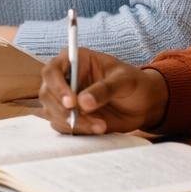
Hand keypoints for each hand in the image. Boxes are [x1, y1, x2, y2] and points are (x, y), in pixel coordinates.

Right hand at [39, 47, 168, 134]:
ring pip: (52, 112)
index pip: (52, 71)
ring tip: (100, 125)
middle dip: (63, 109)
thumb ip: (104, 89)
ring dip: (73, 123)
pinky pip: (63, 126)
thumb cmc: (134, 83)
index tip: (71, 102)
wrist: (144, 104)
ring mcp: (65, 99)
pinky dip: (77, 130)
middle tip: (84, 119)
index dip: (57, 87)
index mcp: (74, 61)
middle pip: (47, 94)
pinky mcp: (70, 116)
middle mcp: (65, 79)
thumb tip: (83, 103)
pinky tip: (97, 128)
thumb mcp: (124, 80)